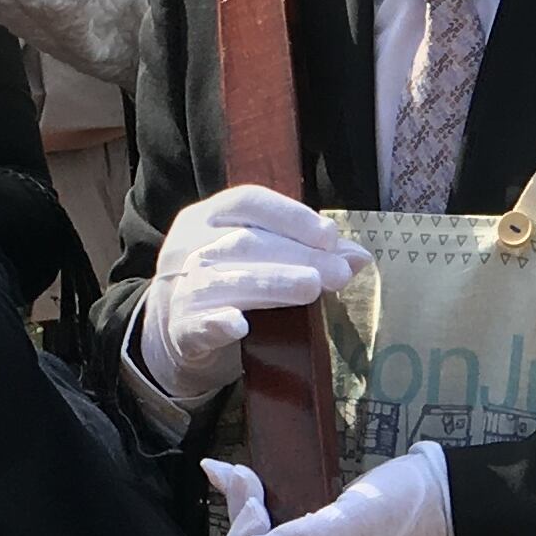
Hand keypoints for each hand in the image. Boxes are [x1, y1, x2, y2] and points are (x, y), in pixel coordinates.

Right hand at [136, 186, 372, 402]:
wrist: (176, 333)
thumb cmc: (231, 286)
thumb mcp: (264, 260)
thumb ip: (307, 253)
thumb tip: (359, 257)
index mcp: (208, 217)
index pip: (248, 202)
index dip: (290, 216)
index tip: (330, 236)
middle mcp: (188, 245)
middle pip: (244, 242)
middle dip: (297, 256)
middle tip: (338, 274)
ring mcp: (179, 287)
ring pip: (222, 280)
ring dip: (271, 283)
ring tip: (311, 289)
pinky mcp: (179, 330)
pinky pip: (195, 324)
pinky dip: (217, 323)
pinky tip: (239, 325)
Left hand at [209, 442, 456, 535]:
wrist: (440, 495)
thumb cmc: (408, 518)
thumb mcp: (357, 527)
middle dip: (244, 532)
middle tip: (252, 494)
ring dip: (241, 509)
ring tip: (238, 476)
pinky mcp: (307, 535)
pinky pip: (266, 524)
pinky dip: (246, 498)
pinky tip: (226, 473)